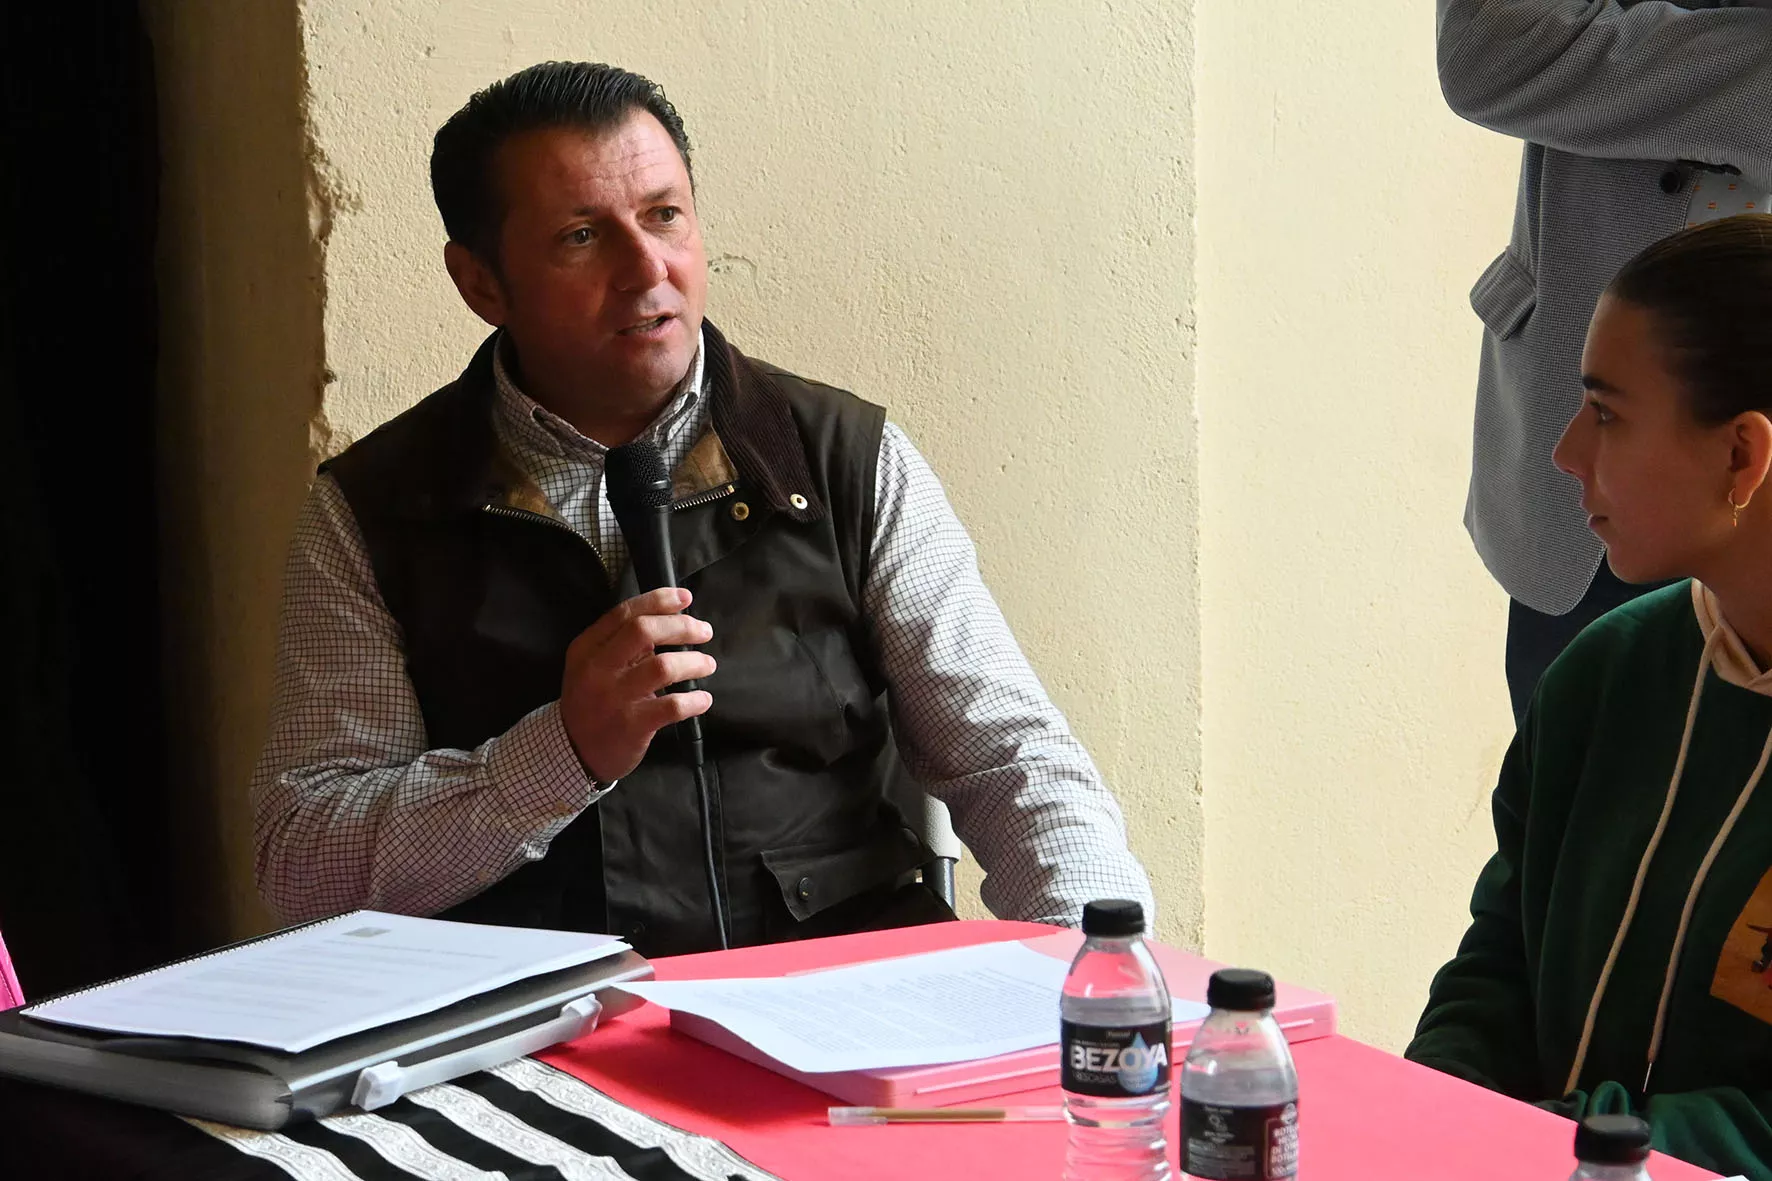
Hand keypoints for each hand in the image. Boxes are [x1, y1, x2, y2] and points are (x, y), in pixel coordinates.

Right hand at [559, 587, 714, 781]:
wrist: (572, 752)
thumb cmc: (591, 703)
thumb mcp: (592, 667)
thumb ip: (622, 645)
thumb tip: (668, 620)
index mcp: (586, 648)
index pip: (624, 613)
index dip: (658, 600)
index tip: (684, 598)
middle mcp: (597, 669)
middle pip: (644, 631)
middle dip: (681, 626)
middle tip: (704, 631)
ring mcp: (614, 698)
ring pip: (662, 667)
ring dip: (693, 662)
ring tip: (707, 664)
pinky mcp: (632, 725)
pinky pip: (671, 706)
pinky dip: (693, 700)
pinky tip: (703, 699)